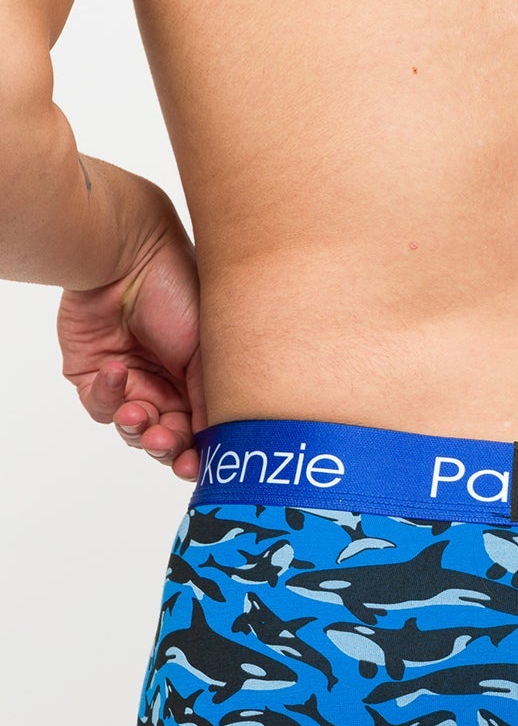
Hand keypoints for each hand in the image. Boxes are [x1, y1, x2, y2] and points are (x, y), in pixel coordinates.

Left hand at [57, 187, 204, 479]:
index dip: (199, 454)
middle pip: (168, 438)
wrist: (128, 259)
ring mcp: (131, 381)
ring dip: (137, 427)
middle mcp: (167, 384)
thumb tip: (216, 446)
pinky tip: (117, 370)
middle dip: (166, 445)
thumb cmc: (180, 294)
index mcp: (201, 381)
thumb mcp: (210, 355)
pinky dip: (108, 395)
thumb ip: (212, 403)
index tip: (197, 466)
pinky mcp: (93, 375)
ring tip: (138, 413)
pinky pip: (100, 406)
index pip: (202, 431)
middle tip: (166, 441)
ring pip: (133, 429)